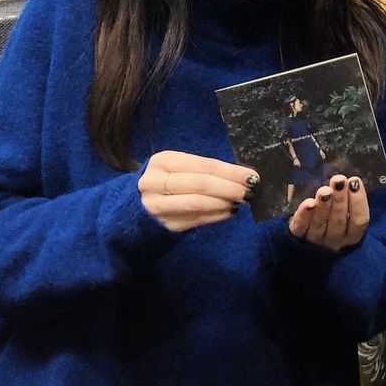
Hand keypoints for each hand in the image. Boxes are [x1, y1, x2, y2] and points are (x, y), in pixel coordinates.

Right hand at [138, 150, 256, 232]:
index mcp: (162, 161)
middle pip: (200, 184)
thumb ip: (205, 171)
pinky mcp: (164, 224)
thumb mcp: (179, 168)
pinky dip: (217, 215)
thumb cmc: (166, 181)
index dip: (230, 171)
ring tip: (241, 201)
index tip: (252, 176)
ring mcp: (157, 205)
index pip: (203, 165)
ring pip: (197, 203)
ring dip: (223, 202)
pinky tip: (229, 211)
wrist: (133, 206)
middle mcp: (155, 182)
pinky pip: (196, 219)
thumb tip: (242, 176)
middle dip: (229, 187)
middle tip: (250, 191)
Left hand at [289, 174, 367, 249]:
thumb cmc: (331, 221)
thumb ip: (348, 201)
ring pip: (320, 224)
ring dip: (323, 206)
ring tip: (325, 190)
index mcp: (351, 236)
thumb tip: (352, 180)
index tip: (355, 181)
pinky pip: (300, 227)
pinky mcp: (297, 238)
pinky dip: (304, 215)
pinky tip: (308, 203)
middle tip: (339, 180)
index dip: (358, 202)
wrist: (304, 243)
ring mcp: (315, 242)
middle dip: (340, 199)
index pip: (359, 221)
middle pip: (339, 221)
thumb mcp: (345, 214)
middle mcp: (335, 242)